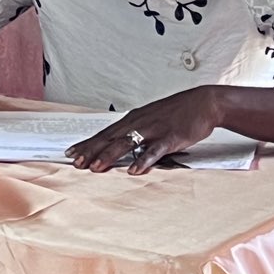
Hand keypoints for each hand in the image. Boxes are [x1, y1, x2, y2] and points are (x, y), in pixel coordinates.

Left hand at [68, 87, 222, 174]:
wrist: (203, 103)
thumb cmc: (176, 113)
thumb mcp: (151, 120)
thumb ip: (136, 131)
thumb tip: (120, 144)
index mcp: (133, 119)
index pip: (105, 133)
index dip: (87, 143)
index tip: (71, 152)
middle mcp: (139, 123)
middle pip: (110, 138)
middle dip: (91, 151)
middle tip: (75, 162)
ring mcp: (154, 130)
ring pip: (126, 143)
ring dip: (109, 155)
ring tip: (96, 168)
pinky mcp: (170, 137)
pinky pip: (154, 150)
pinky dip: (143, 160)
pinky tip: (133, 170)